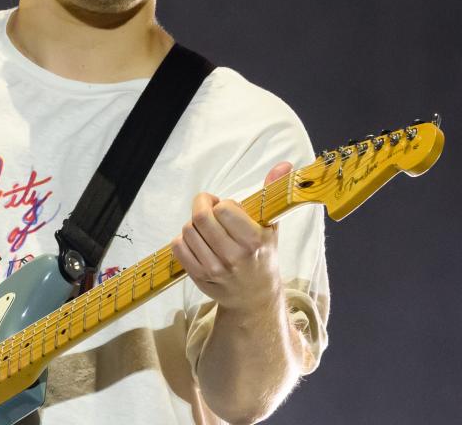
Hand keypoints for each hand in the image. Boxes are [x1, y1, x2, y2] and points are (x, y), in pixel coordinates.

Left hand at [170, 162, 291, 312]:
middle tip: (209, 208)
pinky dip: (184, 239)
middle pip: (201, 218)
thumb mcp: (271, 226)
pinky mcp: (198, 276)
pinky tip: (198, 241)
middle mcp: (233, 257)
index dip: (222, 203)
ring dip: (193, 223)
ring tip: (206, 228)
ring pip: (187, 231)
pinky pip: (178, 247)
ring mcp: (214, 269)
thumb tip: (284, 164)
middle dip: (201, 205)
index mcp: (253, 241)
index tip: (227, 209)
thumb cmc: (262, 255)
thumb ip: (274, 192)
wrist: (255, 297)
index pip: (223, 209)